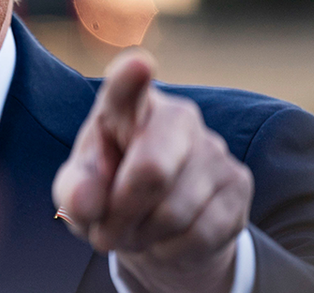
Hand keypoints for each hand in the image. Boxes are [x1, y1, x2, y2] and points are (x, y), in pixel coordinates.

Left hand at [52, 50, 253, 292]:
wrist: (157, 226)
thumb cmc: (107, 194)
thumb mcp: (79, 192)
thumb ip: (74, 192)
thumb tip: (87, 201)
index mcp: (126, 106)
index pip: (126, 88)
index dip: (131, 78)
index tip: (138, 64)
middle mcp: (176, 116)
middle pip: (152, 171)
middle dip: (122, 214)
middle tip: (105, 233)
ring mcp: (213, 147)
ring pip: (174, 211)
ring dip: (144, 236)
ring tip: (136, 232)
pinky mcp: (239, 181)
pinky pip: (201, 233)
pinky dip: (172, 249)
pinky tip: (166, 238)